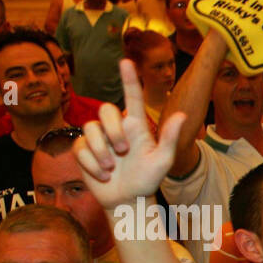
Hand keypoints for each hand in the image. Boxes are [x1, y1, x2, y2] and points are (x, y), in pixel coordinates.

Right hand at [73, 59, 186, 211]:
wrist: (128, 200)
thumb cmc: (148, 179)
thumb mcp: (163, 160)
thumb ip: (170, 138)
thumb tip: (182, 115)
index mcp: (136, 126)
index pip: (132, 97)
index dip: (129, 79)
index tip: (126, 62)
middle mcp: (116, 128)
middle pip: (105, 109)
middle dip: (113, 130)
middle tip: (124, 151)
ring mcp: (98, 138)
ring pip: (89, 128)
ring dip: (102, 152)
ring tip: (112, 169)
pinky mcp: (83, 150)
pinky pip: (80, 148)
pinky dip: (92, 164)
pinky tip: (103, 175)